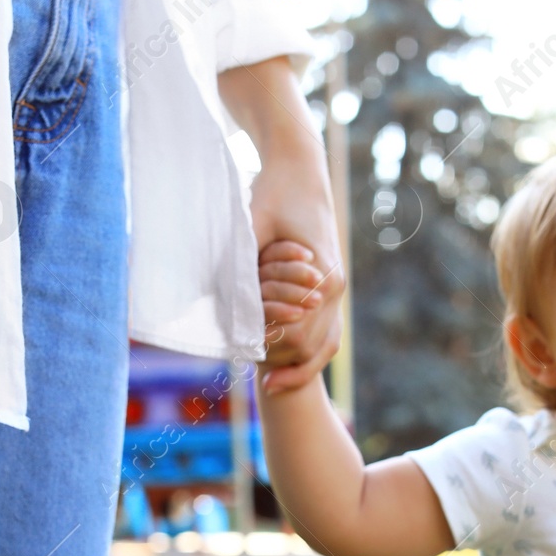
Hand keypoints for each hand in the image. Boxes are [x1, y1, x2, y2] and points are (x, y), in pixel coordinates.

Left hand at [216, 57, 343, 393]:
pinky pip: (328, 331)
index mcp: (320, 272)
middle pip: (314, 343)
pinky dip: (310, 352)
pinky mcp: (330, 286)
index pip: (300, 330)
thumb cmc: (272, 195)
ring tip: (272, 385)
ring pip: (325, 342)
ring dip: (301, 365)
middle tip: (261, 383)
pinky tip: (287, 367)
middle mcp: (333, 285)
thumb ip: (241, 265)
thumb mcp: (250, 230)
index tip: (253, 364)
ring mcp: (335, 287)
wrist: (299, 170)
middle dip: (288, 364)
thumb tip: (220, 300)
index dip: (275, 349)